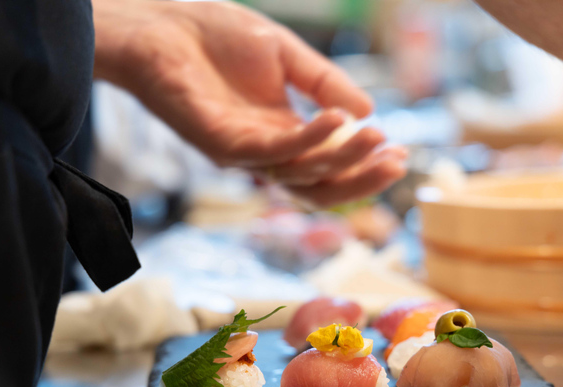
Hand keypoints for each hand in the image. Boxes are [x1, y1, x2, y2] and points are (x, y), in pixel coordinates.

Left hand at [93, 0, 405, 205]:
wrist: (161, 24)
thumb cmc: (216, 38)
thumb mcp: (286, 55)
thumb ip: (324, 82)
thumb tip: (366, 111)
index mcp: (283, 133)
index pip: (328, 166)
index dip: (365, 166)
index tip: (401, 152)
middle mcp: (265, 152)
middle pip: (319, 186)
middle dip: (361, 179)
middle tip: (399, 163)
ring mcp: (242, 153)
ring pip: (300, 175)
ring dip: (343, 160)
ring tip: (378, 137)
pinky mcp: (221, 144)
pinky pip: (271, 152)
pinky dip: (306, 141)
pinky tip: (336, 121)